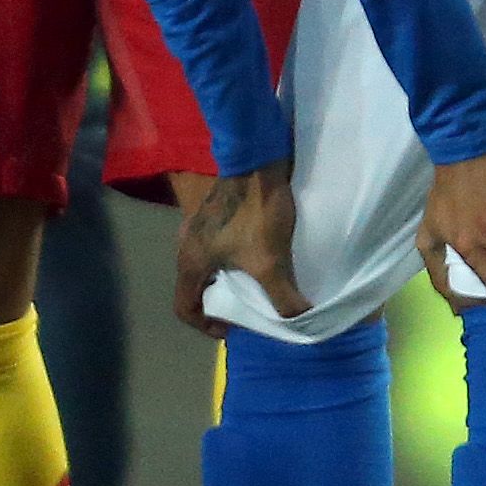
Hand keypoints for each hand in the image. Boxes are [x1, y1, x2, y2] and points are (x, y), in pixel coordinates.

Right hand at [175, 161, 306, 334]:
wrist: (253, 158)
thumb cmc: (252, 212)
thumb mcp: (270, 261)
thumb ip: (283, 296)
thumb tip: (300, 321)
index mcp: (191, 263)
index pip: (185, 308)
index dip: (206, 326)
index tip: (233, 327)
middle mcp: (186, 246)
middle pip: (196, 287)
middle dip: (220, 302)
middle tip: (248, 307)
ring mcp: (196, 226)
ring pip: (207, 265)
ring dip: (227, 278)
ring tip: (256, 281)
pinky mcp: (212, 211)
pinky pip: (216, 245)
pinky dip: (232, 258)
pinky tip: (257, 253)